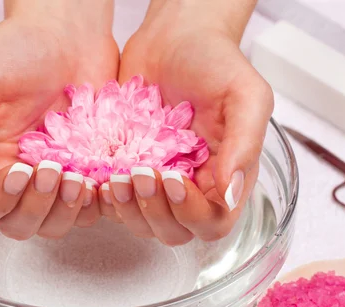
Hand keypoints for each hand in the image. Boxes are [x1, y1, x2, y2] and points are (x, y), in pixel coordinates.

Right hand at [0, 0, 117, 239]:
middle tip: (52, 169)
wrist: (67, 32)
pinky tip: (100, 177)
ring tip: (78, 176)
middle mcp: (17, 179)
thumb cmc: (14, 52)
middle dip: (35, 207)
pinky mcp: (87, 173)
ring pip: (54, 225)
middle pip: (18, 225)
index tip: (17, 172)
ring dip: (65, 210)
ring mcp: (54, 180)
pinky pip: (91, 210)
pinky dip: (95, 203)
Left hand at [106, 0, 272, 244]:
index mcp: (225, 176)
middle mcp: (193, 187)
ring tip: (116, 176)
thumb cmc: (214, 61)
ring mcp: (158, 181)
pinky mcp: (129, 170)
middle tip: (141, 174)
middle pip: (174, 231)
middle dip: (154, 211)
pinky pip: (116, 202)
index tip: (175, 180)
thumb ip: (244, 145)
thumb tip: (230, 195)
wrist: (172, 37)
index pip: (212, 222)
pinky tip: (98, 176)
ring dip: (127, 208)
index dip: (191, 213)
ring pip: (142, 222)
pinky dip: (106, 197)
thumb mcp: (245, 95)